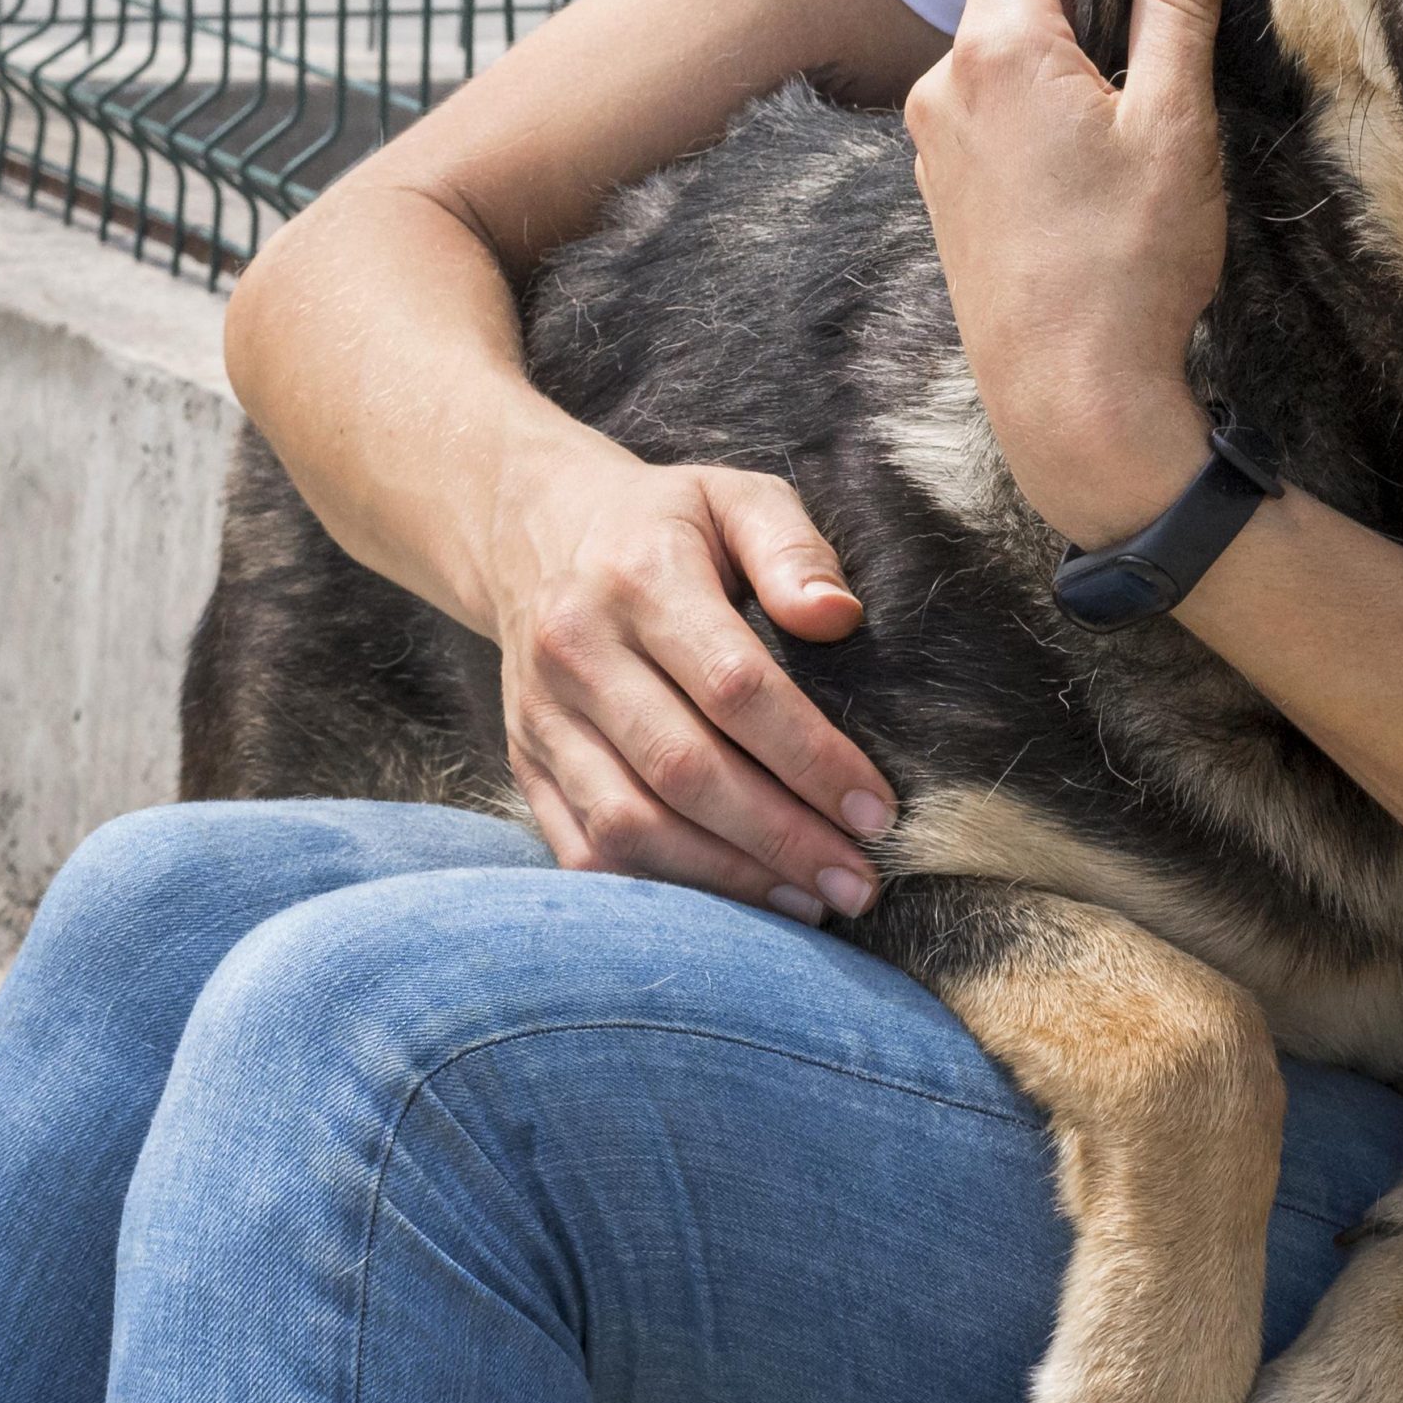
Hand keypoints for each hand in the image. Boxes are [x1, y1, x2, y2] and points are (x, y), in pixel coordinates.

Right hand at [487, 436, 897, 918]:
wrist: (532, 529)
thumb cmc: (666, 522)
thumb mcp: (736, 497)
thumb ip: (793, 549)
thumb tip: (839, 617)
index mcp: (641, 580)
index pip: (734, 687)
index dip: (811, 758)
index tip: (878, 809)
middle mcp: (578, 653)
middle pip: (683, 770)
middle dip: (781, 839)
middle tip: (860, 882)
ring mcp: (541, 717)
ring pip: (629, 825)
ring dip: (725, 881)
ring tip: (810, 903)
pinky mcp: (525, 765)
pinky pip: (583, 850)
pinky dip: (660, 891)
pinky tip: (733, 905)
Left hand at [905, 0, 1231, 543]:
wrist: (1070, 401)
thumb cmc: (1129, 265)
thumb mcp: (1172, 118)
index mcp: (993, 50)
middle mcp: (942, 89)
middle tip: (1162, 33)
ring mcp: (934, 149)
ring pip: (999, 59)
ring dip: (1065, 57)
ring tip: (1139, 114)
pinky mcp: (944, 200)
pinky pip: (989, 119)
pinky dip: (1040, 113)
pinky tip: (1098, 174)